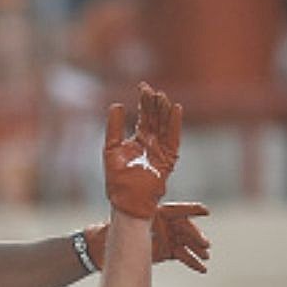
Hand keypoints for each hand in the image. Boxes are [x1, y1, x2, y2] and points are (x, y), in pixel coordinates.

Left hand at [84, 202, 210, 273]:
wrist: (104, 249)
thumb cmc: (112, 232)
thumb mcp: (123, 225)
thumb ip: (132, 220)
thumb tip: (133, 207)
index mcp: (156, 213)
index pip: (177, 210)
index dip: (191, 210)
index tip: (205, 211)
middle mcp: (164, 224)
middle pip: (184, 228)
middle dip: (195, 236)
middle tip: (205, 245)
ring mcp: (166, 238)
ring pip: (186, 243)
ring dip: (196, 250)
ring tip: (206, 257)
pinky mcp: (166, 252)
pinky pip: (182, 256)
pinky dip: (192, 262)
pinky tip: (202, 269)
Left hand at [103, 82, 181, 219]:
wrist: (126, 201)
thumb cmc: (117, 180)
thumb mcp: (111, 149)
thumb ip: (114, 128)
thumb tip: (116, 104)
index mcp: (139, 139)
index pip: (144, 115)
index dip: (143, 101)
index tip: (142, 85)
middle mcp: (152, 142)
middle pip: (156, 117)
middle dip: (154, 103)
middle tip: (151, 89)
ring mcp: (161, 149)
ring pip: (165, 125)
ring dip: (164, 110)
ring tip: (161, 96)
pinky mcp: (168, 158)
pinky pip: (173, 138)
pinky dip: (174, 124)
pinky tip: (175, 109)